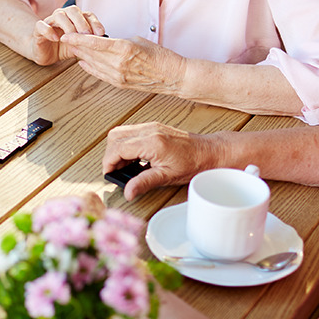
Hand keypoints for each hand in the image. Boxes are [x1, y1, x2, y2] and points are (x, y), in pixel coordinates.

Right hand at [30, 6, 105, 64]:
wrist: (44, 52)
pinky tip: (56, 38)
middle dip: (82, 22)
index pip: (87, 14)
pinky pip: (41, 25)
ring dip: (68, 26)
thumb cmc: (63, 47)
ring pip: (59, 15)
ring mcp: (50, 21)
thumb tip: (104, 43)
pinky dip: (49, 30)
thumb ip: (89, 42)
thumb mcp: (80, 45)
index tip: (101, 33)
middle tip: (87, 35)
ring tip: (72, 38)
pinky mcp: (38, 30)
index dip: (95, 22)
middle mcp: (63, 16)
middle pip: (73, 10)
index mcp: (74, 18)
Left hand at [61, 33, 186, 94]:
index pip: (93, 43)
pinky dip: (90, 68)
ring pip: (93, 64)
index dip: (77, 39)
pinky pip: (100, 75)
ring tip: (72, 49)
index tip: (67, 35)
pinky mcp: (120, 84)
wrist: (172, 76)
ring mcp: (118, 75)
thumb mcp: (138, 40)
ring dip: (81, 56)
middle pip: (90, 53)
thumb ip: (118, 41)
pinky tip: (83, 63)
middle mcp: (117, 63)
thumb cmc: (160, 55)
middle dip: (76, 46)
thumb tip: (105, 41)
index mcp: (123, 49)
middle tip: (66, 39)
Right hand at [102, 123, 219, 199]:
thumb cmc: (193, 163)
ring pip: (121, 132)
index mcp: (152, 142)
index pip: (118, 148)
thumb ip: (144, 183)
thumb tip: (128, 192)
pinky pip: (130, 132)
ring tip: (124, 166)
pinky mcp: (153, 128)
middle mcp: (149, 130)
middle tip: (115, 170)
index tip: (109, 174)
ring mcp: (151, 127)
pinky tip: (133, 158)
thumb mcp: (167, 177)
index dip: (109, 162)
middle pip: (115, 136)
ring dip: (116, 149)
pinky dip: (125, 144)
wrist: (209, 152)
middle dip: (110, 154)